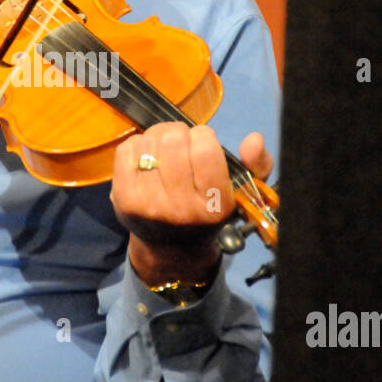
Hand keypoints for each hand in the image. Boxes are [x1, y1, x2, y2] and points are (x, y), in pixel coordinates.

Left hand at [110, 124, 272, 285]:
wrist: (172, 249)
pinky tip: (146, 157)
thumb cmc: (209, 211)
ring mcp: (149, 205)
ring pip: (150, 141)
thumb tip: (254, 139)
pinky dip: (137, 145)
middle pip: (174, 140)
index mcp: (214, 205)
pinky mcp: (124, 199)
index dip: (203, 136)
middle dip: (179, 133)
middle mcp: (181, 208)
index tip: (202, 143)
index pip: (205, 148)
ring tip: (165, 150)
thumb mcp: (242, 193)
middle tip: (181, 143)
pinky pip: (127, 150)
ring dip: (158, 137)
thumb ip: (257, 165)